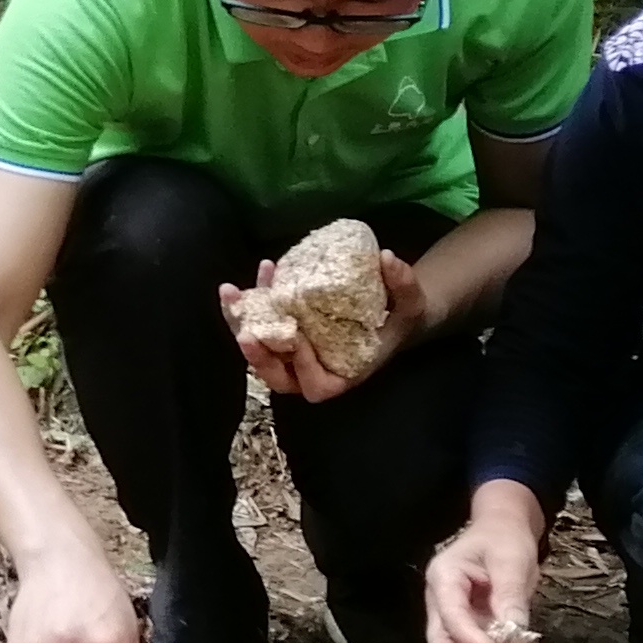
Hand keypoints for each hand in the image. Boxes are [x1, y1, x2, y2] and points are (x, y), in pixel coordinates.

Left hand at [223, 248, 425, 402]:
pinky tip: (263, 270)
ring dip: (241, 323)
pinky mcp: (284, 330)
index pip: (315, 385)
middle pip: (276, 376)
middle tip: (247, 332)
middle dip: (258, 356)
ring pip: (260, 350)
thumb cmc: (400, 318)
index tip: (297, 337)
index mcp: (342, 375)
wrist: (389, 311)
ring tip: (231, 292)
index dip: (302, 366)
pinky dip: (253, 301)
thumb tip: (388, 258)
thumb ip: (404, 286)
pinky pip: (261, 322)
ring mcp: (294, 353)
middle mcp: (313, 370)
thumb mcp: (411, 305)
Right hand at [424, 513, 544, 642]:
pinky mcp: (470, 625)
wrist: (504, 529)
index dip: (473, 642)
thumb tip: (515, 635)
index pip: (451, 619)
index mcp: (444, 578)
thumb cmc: (503, 537)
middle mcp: (441, 601)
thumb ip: (510, 597)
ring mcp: (453, 616)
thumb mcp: (511, 561)